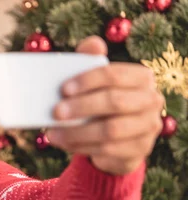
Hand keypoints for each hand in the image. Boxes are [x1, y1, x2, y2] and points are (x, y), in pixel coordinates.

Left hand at [46, 36, 164, 174]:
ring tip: (53, 134)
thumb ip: (90, 61)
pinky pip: (108, 150)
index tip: (63, 89)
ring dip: (77, 133)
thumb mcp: (94, 82)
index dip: (88, 80)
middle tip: (55, 112)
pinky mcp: (140, 150)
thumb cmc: (101, 102)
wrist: (117, 139)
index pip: (115, 74)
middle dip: (81, 107)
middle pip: (114, 102)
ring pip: (110, 130)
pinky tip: (64, 144)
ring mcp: (149, 127)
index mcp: (141, 77)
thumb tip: (93, 44)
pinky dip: (82, 147)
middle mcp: (151, 100)